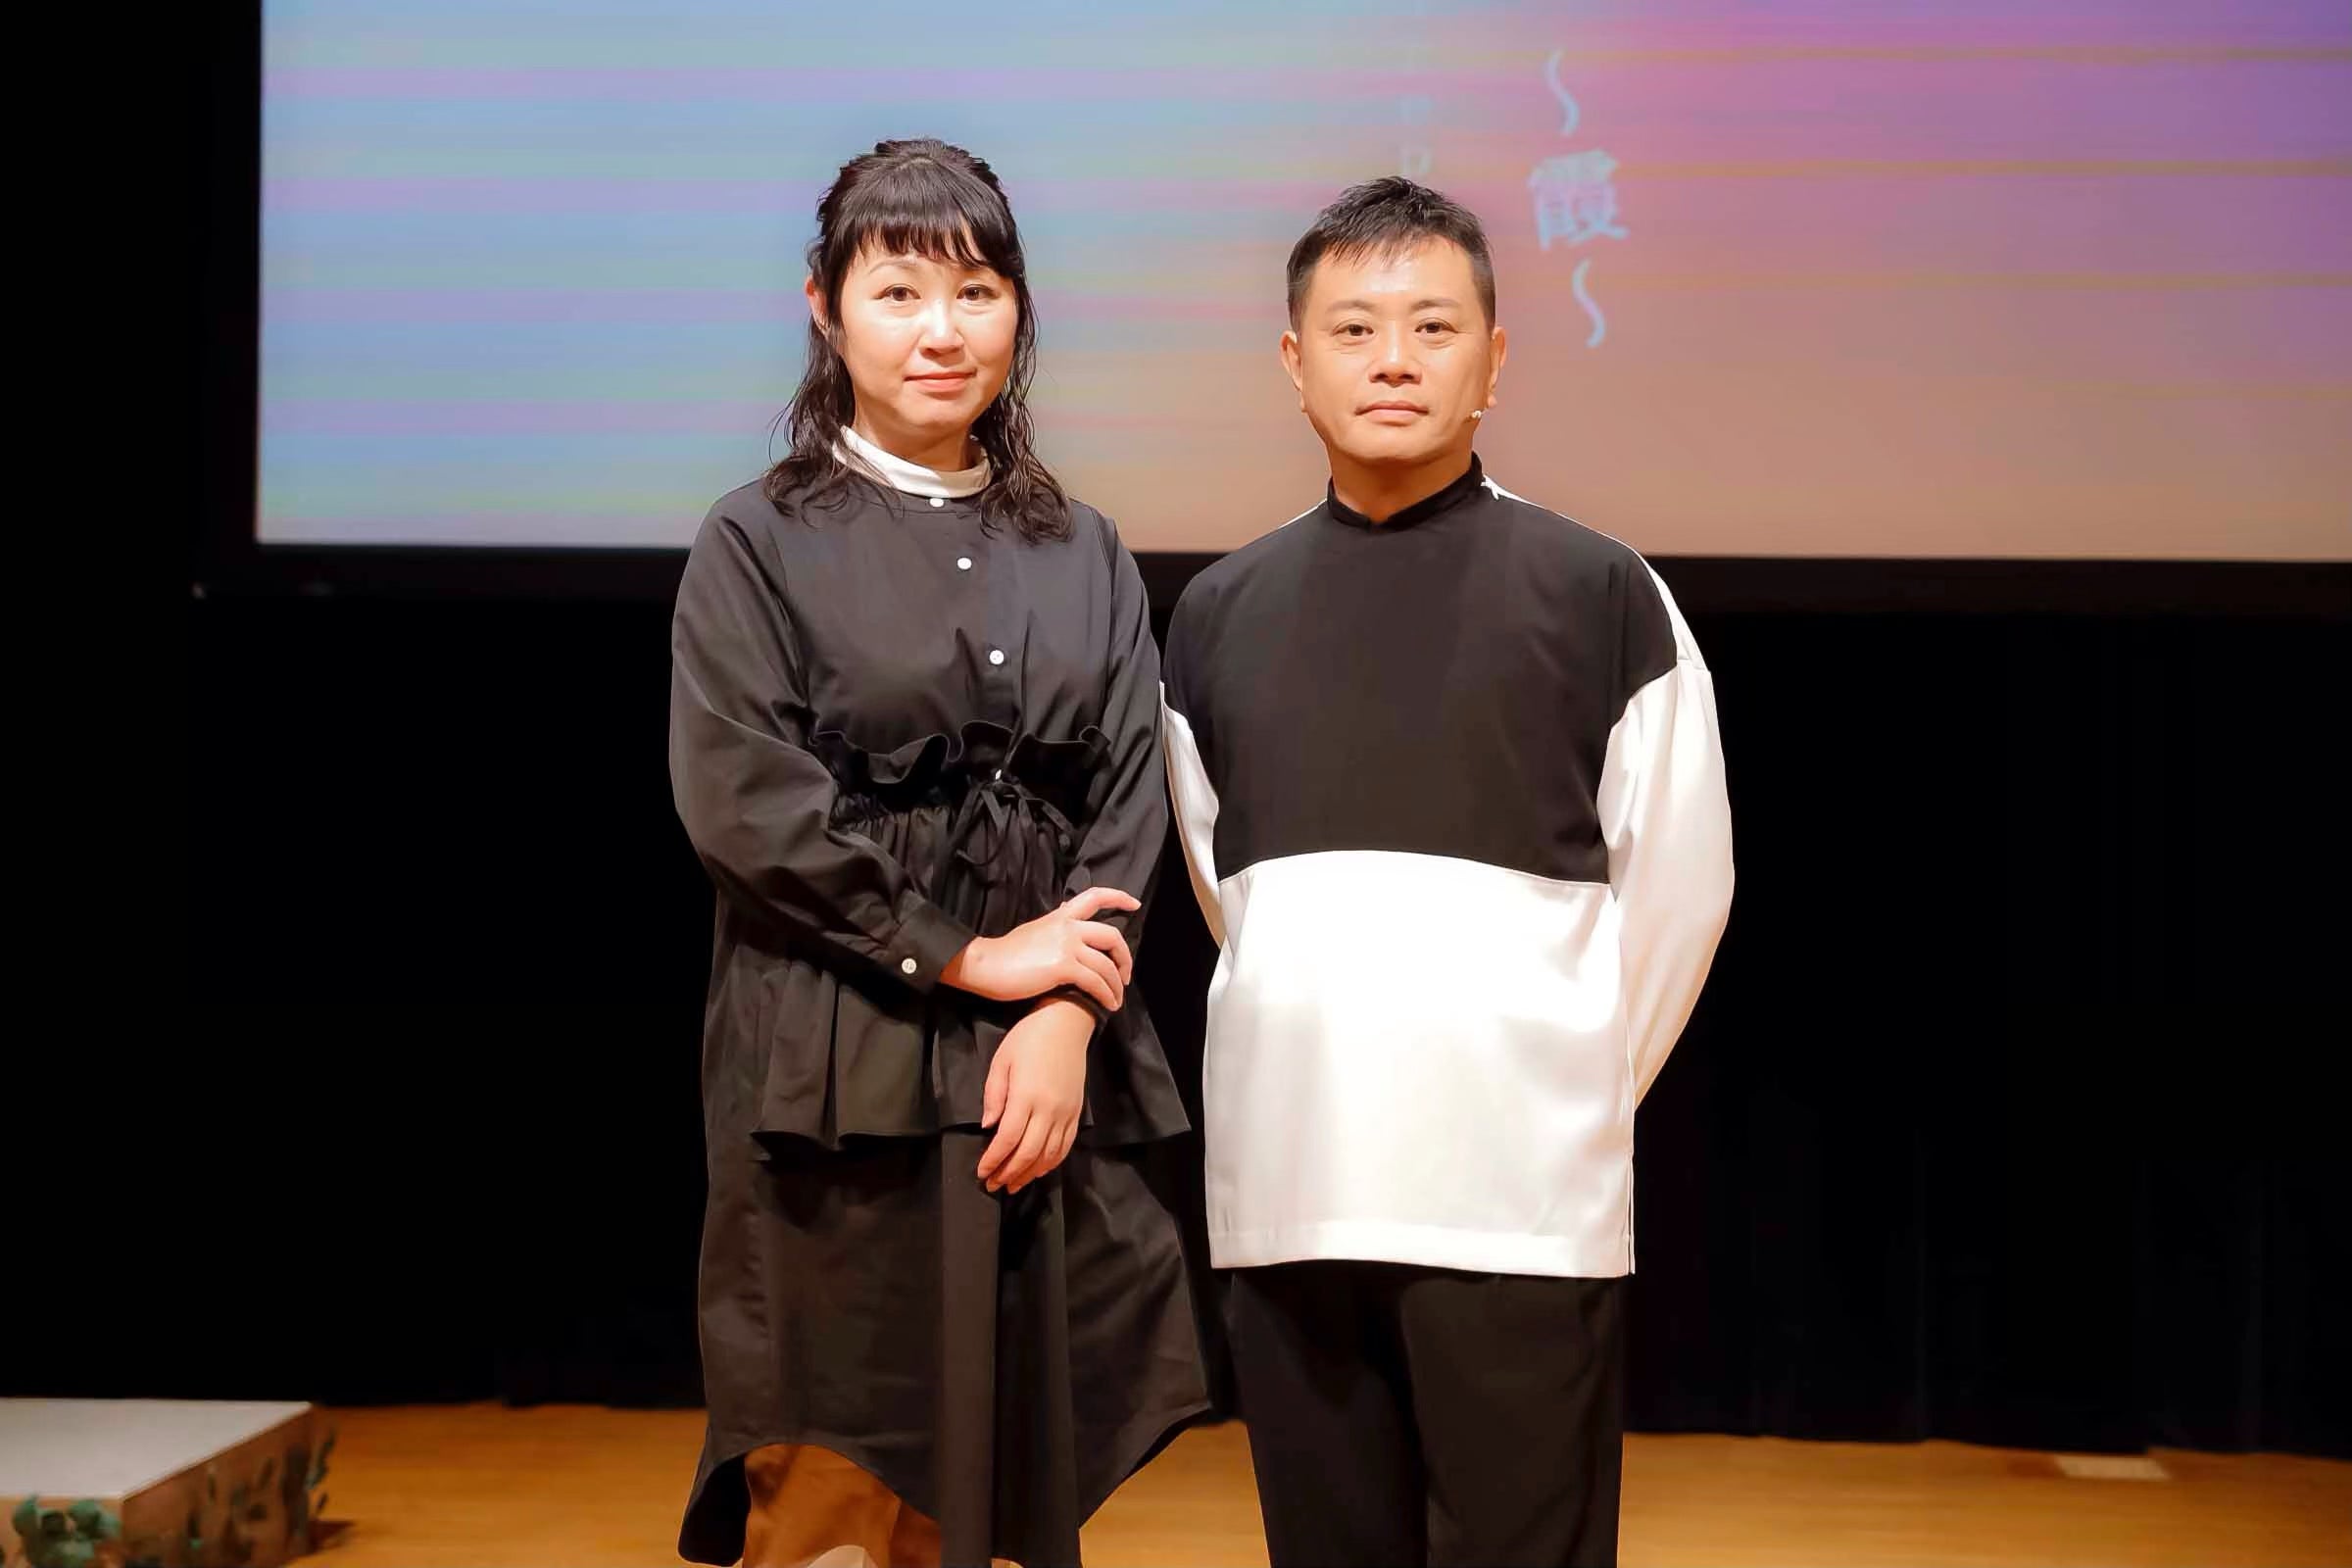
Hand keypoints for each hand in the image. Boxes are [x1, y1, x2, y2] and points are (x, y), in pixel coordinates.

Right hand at [940, 887, 1138, 1011]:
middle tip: (1126, 975)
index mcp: (1061, 916)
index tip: (1134, 904)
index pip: (1094, 896)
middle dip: (1125, 957)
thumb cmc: (1006, 953)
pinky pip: (1096, 981)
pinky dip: (1106, 994)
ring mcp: (1066, 945)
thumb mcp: (1035, 930)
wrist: (986, 964)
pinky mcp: (1063, 966)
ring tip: (1116, 999)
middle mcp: (1068, 926)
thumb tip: (1067, 921)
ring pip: (1106, 964)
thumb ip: (1055, 927)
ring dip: (1117, 984)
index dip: (1118, 898)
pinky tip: (1108, 1004)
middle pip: (1111, 935)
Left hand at [977, 997, 1093, 1192]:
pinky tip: (1038, 1170)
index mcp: (1027, 1096)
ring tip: (1013, 1185)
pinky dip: (1051, 1163)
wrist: (1068, 1024)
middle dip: (1008, 1173)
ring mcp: (1066, 1113)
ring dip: (1029, 1173)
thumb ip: (994, 1095)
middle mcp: (1049, 1110)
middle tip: (992, 1186)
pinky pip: (1065, 1146)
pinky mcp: (1077, 1113)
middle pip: (1028, 1153)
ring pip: (1049, 1155)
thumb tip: (989, 1126)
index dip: (994, 1160)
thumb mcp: (1001, 1061)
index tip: (981, 1173)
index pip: (1008, 1139)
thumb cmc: (1028, 1038)